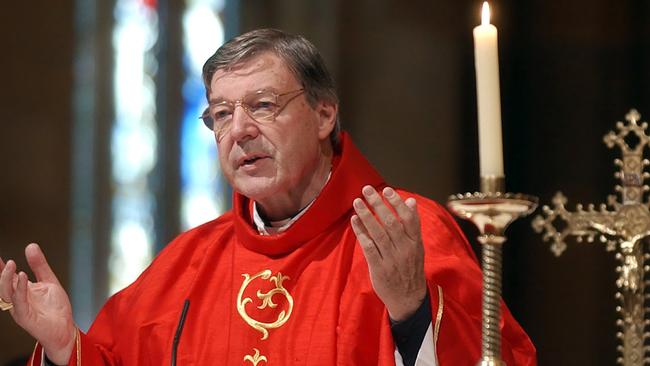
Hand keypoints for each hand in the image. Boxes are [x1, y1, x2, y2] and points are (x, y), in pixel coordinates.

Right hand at [0, 243, 75, 364]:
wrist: (65, 328)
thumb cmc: (55, 309)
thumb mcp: (49, 281)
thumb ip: (40, 265)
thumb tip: (30, 246)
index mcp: (22, 290)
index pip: (9, 276)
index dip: (2, 266)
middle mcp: (18, 299)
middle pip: (4, 284)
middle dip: (2, 272)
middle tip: (7, 260)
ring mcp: (20, 308)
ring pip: (7, 292)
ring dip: (7, 278)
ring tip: (12, 265)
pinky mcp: (25, 316)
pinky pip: (19, 302)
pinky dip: (19, 289)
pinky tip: (23, 277)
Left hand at [350, 185, 426, 321]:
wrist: (409, 300)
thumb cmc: (410, 269)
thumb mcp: (417, 247)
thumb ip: (412, 225)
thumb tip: (410, 201)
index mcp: (415, 243)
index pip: (408, 218)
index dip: (396, 203)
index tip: (386, 190)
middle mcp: (405, 249)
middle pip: (391, 223)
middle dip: (378, 204)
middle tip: (367, 189)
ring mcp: (392, 259)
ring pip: (378, 233)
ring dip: (367, 215)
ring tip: (357, 201)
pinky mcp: (379, 268)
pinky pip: (369, 247)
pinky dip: (361, 233)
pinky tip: (354, 221)